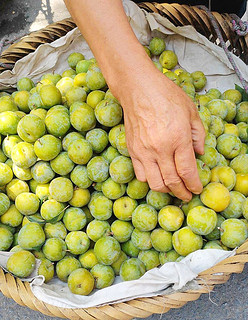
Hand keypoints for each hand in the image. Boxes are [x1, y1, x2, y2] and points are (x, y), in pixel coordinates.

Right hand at [111, 63, 204, 200]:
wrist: (138, 89)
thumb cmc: (165, 96)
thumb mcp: (191, 111)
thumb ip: (199, 135)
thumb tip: (199, 153)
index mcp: (178, 138)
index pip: (187, 172)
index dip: (193, 185)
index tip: (196, 189)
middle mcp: (160, 149)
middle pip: (171, 182)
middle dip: (181, 192)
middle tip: (186, 195)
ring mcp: (144, 151)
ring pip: (154, 183)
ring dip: (165, 189)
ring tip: (172, 188)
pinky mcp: (132, 151)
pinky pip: (140, 174)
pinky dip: (149, 180)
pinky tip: (156, 176)